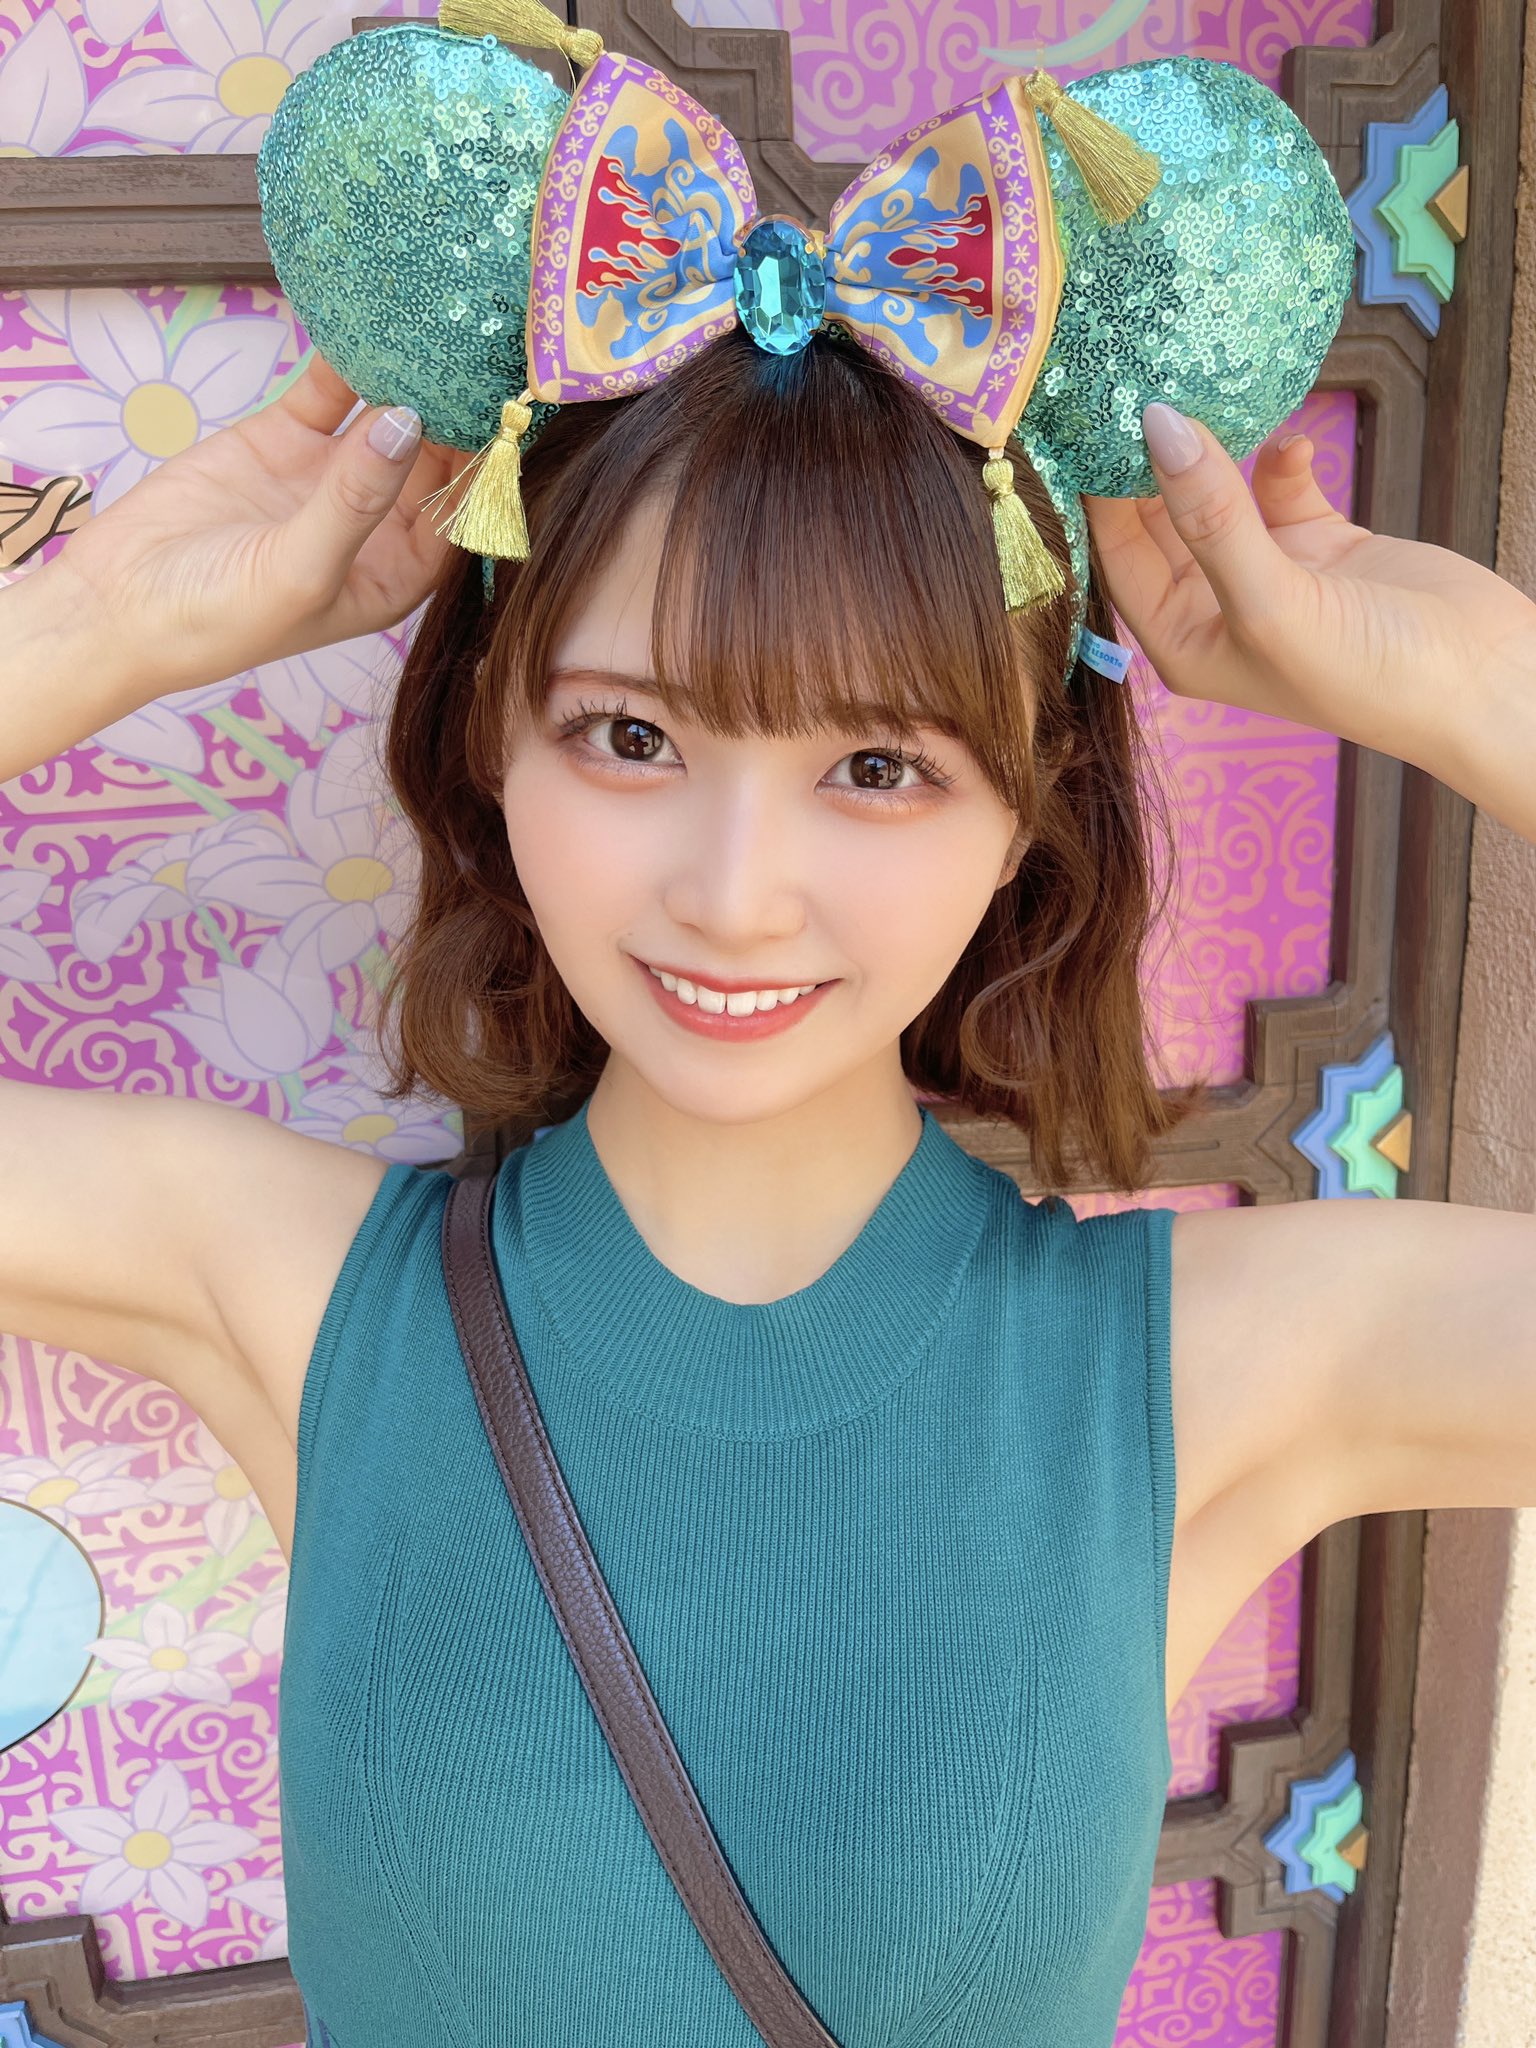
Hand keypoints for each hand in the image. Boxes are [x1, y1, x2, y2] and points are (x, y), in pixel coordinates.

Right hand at [45, 351, 473, 693]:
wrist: (118, 605)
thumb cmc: (220, 619)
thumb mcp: (301, 568)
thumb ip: (357, 498)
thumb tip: (409, 421)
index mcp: (398, 573)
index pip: (462, 512)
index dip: (486, 465)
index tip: (505, 408)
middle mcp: (377, 524)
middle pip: (434, 458)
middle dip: (456, 412)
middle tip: (479, 350)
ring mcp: (331, 476)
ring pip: (387, 417)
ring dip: (409, 378)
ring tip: (438, 325)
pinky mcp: (285, 438)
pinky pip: (331, 392)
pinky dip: (350, 360)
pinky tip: (374, 322)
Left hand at [1082, 404, 1535, 751]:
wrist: (1483, 682)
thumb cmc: (1368, 674)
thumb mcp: (1273, 602)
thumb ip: (1211, 517)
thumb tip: (1157, 428)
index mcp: (1184, 642)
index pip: (1118, 558)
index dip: (1102, 493)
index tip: (1096, 419)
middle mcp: (1214, 610)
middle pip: (1159, 522)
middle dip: (1148, 463)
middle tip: (1139, 385)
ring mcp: (1268, 574)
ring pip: (1217, 497)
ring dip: (1212, 451)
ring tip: (1201, 388)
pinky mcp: (1320, 544)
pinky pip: (1278, 487)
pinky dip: (1279, 460)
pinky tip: (1291, 439)